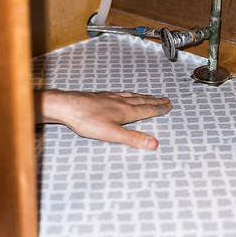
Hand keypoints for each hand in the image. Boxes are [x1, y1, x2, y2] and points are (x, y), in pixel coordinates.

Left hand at [34, 90, 171, 149]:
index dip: (159, 109)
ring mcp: (110, 98)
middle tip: (165, 99)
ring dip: (143, 97)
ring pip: (132, 96)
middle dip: (155, 102)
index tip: (169, 107)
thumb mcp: (111, 134)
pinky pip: (121, 93)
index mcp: (125, 112)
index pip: (147, 110)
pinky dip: (129, 94)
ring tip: (150, 96)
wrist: (67, 106)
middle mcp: (120, 102)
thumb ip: (133, 139)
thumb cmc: (86, 120)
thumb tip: (153, 143)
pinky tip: (125, 94)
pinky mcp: (101, 96)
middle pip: (142, 101)